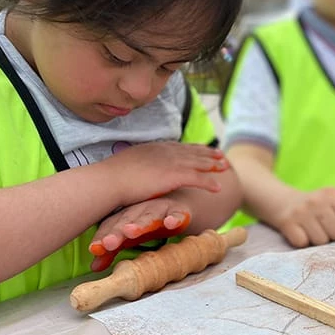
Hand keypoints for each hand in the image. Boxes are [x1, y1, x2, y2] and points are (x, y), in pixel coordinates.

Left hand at [88, 198, 191, 270]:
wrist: (178, 205)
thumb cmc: (149, 223)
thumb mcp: (130, 238)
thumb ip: (112, 251)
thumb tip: (94, 267)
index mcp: (124, 216)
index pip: (110, 226)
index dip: (102, 237)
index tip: (95, 249)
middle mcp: (140, 210)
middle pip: (126, 220)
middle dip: (117, 231)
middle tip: (109, 243)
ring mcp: (160, 209)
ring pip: (149, 216)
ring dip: (140, 223)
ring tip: (131, 231)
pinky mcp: (179, 211)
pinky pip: (177, 215)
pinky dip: (174, 218)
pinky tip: (171, 223)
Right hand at [101, 142, 229, 206]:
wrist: (109, 180)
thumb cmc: (112, 176)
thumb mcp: (128, 164)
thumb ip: (138, 164)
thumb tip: (136, 169)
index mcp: (155, 148)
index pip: (178, 147)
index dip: (192, 148)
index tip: (202, 148)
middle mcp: (166, 152)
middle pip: (193, 152)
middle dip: (208, 153)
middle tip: (221, 155)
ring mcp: (171, 162)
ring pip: (199, 163)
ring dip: (213, 165)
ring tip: (225, 167)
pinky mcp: (174, 175)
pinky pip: (198, 179)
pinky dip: (209, 183)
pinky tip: (218, 187)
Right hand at [270, 187, 334, 248]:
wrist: (283, 203)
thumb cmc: (314, 208)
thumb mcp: (331, 202)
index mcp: (330, 193)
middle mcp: (316, 201)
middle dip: (332, 234)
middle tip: (322, 227)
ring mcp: (300, 212)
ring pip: (321, 241)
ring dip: (317, 240)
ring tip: (312, 230)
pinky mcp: (287, 223)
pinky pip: (303, 243)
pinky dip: (303, 242)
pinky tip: (300, 233)